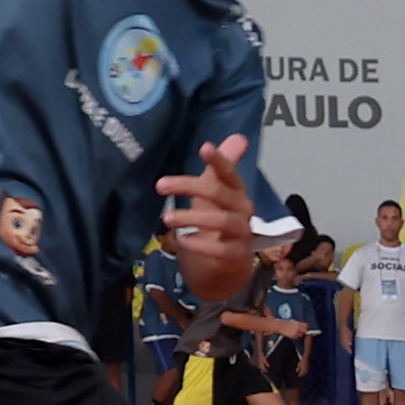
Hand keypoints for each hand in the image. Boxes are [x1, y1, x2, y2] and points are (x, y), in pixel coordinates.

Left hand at [160, 136, 260, 301]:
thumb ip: (219, 170)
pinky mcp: (237, 256)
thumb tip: (238, 137)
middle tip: (160, 185)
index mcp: (236, 192)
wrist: (226, 266)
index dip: (219, 160)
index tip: (204, 147)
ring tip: (167, 219)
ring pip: (223, 221)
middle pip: (221, 193)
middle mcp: (243, 210)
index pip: (230, 173)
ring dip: (193, 217)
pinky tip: (184, 241)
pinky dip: (202, 245)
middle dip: (190, 187)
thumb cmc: (217, 225)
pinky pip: (222, 250)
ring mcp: (242, 234)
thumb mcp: (214, 195)